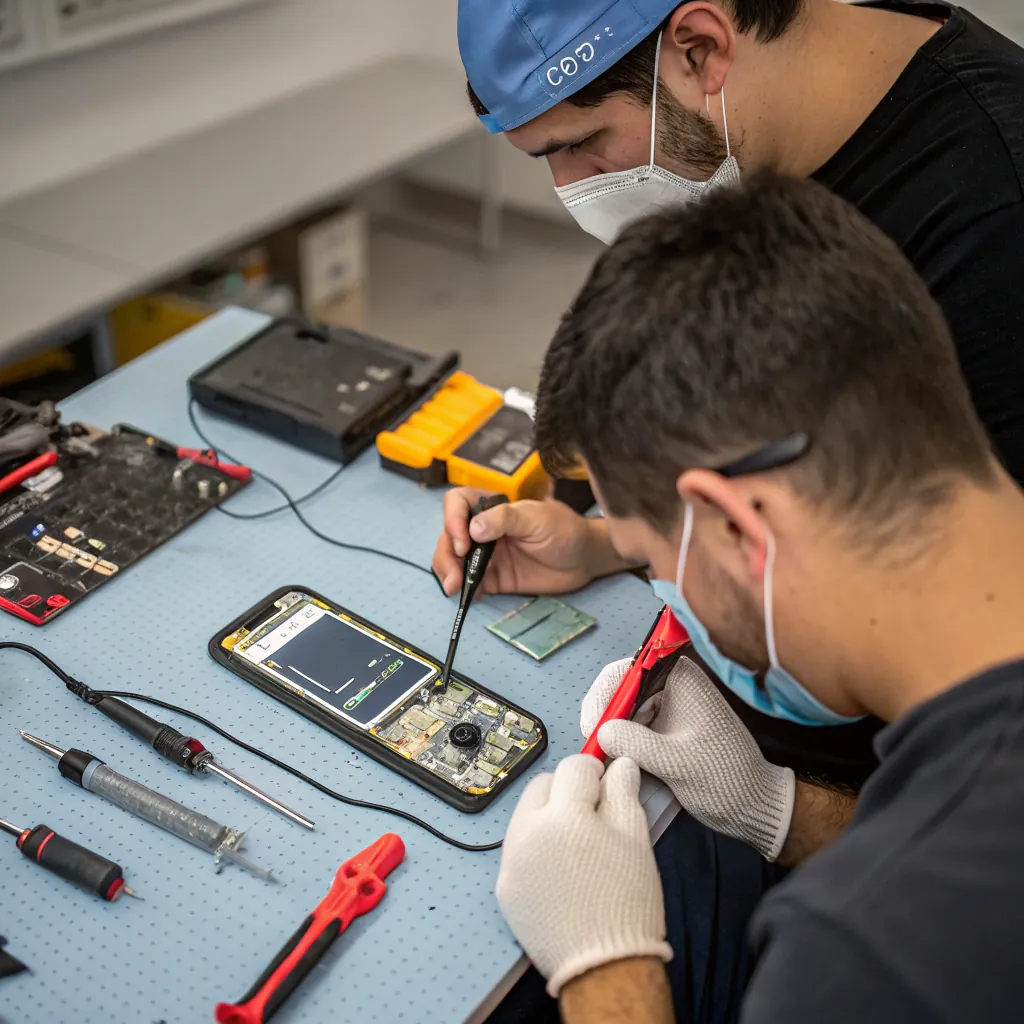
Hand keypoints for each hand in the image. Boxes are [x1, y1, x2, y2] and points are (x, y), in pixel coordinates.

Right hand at [432, 489, 629, 596]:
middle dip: (446, 553)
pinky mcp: (494, 579)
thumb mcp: (536, 518)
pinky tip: (467, 596)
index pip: (458, 503)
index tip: (463, 541)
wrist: (584, 560)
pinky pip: (469, 583)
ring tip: (454, 587)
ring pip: (453, 560)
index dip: (453, 519)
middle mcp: (483, 529)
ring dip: (448, 572)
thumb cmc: (564, 530)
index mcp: (492, 508)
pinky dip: (463, 589)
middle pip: (449, 535)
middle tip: (455, 574)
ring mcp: (486, 555)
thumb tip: (473, 529)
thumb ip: (505, 520)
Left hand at [496, 755, 671, 996]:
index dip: (594, 770)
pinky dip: (537, 849)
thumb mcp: (635, 840)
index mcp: (564, 816)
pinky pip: (518, 850)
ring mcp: (511, 861)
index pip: (573, 767)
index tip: (606, 782)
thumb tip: (619, 765)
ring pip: (526, 815)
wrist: (602, 967)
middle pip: (542, 785)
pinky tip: (561, 871)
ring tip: (577, 845)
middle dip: (566, 790)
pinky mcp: (505, 887)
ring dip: (548, 817)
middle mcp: (528, 832)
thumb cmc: (625, 903)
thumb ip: (623, 793)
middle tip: (593, 815)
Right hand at [581, 657, 795, 860]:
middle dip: (603, 717)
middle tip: (594, 749)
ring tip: (603, 760)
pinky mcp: (664, 728)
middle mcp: (671, 685)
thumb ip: (634, 742)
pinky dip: (620, 744)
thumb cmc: (723, 777)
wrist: (752, 805)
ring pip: (623, 711)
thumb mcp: (675, 761)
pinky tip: (615, 762)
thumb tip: (601, 731)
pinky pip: (632, 728)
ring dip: (610, 733)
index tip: (594, 729)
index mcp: (680, 677)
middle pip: (619, 690)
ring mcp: (667, 707)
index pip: (626, 671)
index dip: (604, 697)